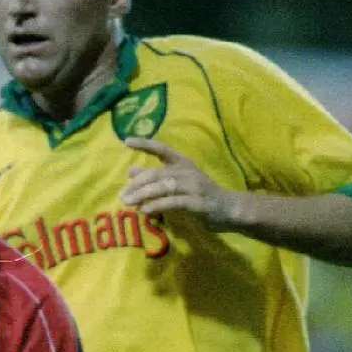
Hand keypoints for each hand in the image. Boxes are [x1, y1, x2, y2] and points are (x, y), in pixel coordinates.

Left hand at [119, 137, 237, 230]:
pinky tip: (145, 210)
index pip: (162, 149)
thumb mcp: (178, 181)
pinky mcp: (197, 203)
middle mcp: (187, 171)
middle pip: (157, 173)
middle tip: (121, 194)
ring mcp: (194, 186)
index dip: (145, 144)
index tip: (126, 141)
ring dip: (143, 194)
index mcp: (183, 163)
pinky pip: (174, 202)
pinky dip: (157, 205)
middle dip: (137, 183)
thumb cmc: (200, 194)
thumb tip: (130, 171)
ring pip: (163, 186)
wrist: (230, 208)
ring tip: (128, 202)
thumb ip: (156, 176)